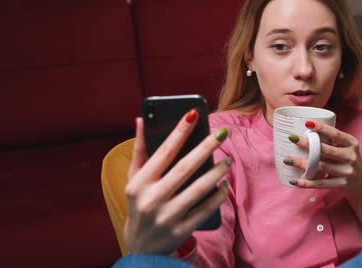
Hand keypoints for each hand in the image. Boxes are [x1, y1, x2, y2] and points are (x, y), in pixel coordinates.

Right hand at [124, 110, 230, 254]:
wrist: (141, 247)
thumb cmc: (139, 204)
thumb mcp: (134, 179)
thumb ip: (139, 150)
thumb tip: (142, 119)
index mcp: (139, 183)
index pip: (163, 152)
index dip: (179, 132)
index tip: (193, 114)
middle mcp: (152, 199)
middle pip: (185, 168)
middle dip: (206, 148)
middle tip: (223, 133)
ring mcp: (167, 217)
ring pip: (198, 189)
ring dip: (216, 171)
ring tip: (227, 158)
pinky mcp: (181, 230)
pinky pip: (206, 210)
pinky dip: (218, 196)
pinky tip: (224, 183)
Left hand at [285, 120, 361, 201]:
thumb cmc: (349, 162)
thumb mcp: (347, 149)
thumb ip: (334, 142)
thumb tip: (307, 131)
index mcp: (352, 144)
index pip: (336, 134)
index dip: (322, 128)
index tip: (306, 123)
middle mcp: (350, 157)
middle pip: (326, 150)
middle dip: (307, 144)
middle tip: (292, 138)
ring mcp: (346, 172)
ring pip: (321, 166)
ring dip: (302, 163)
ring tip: (287, 159)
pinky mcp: (341, 184)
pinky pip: (321, 183)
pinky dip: (306, 183)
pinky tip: (294, 180)